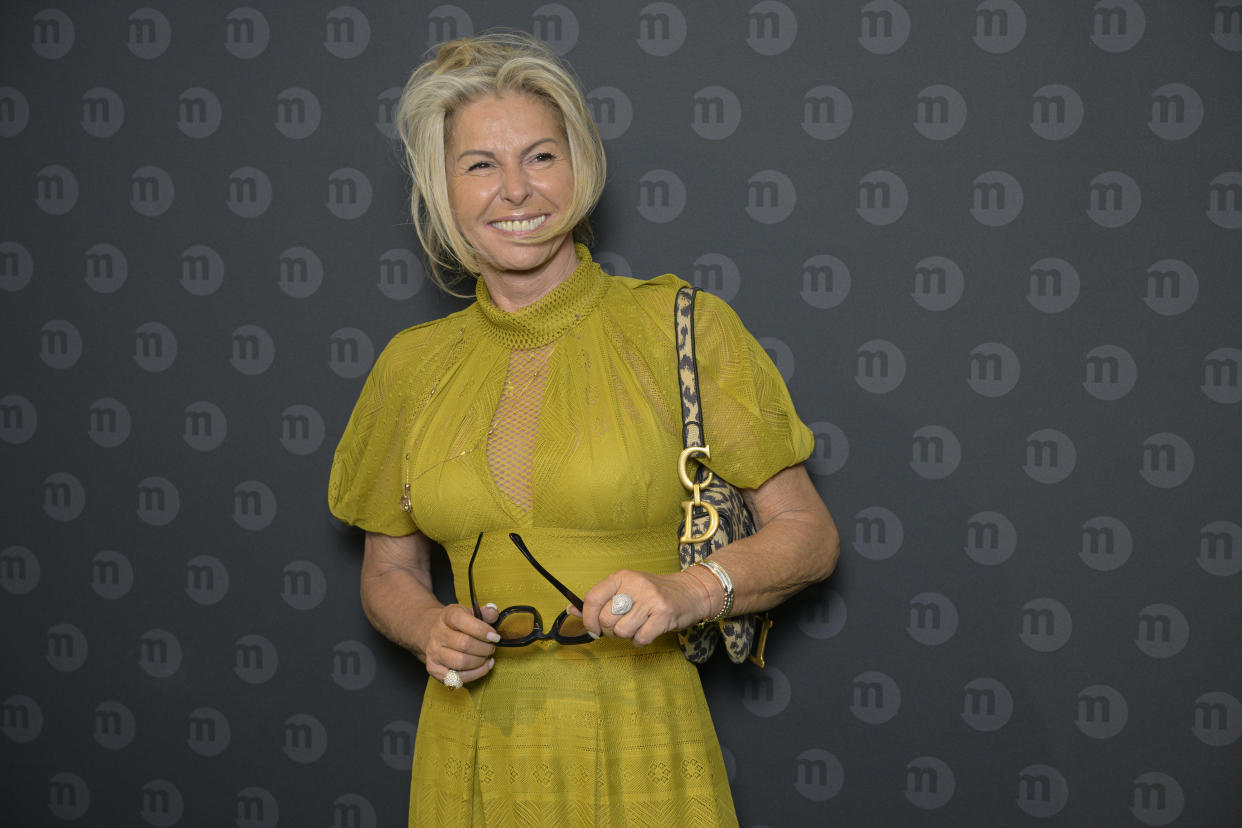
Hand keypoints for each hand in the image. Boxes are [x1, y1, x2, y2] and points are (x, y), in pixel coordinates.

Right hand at [423, 603, 499, 686]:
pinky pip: (457, 678)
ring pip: (460, 662)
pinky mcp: (434, 669)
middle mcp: (437, 634)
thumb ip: (484, 612)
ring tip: (487, 657)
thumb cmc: (456, 624)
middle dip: (484, 648)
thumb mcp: (469, 612)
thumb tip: (494, 613)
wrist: (432, 633)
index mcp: (446, 616)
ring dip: (480, 662)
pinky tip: (483, 666)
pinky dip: (475, 674)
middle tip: (492, 647)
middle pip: (464, 644)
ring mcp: (433, 653)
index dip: (481, 629)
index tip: (494, 636)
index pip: (461, 620)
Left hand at [573, 570, 711, 645]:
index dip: (588, 618)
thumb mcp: (626, 589)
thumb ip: (601, 600)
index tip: (592, 629)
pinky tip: (647, 632)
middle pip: (606, 619)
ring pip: (622, 631)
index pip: (593, 598)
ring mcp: (651, 600)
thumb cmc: (654, 593)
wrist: (690, 592)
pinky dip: (640, 641)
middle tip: (619, 628)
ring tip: (636, 627)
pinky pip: (640, 638)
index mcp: (622, 577)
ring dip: (626, 636)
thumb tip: (572, 610)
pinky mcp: (664, 615)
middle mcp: (636, 585)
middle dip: (609, 631)